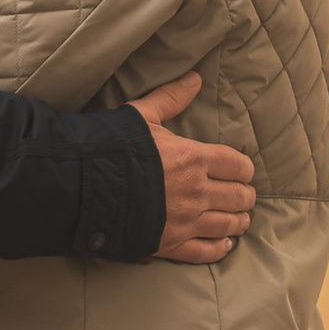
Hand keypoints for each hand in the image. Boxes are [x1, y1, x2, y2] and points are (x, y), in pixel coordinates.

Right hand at [131, 72, 254, 265]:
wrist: (84, 187)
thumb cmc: (113, 148)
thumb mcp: (142, 116)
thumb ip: (171, 98)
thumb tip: (195, 78)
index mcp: (194, 158)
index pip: (237, 166)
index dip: (244, 169)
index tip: (243, 172)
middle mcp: (196, 192)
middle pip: (238, 197)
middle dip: (244, 195)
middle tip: (244, 195)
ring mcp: (185, 221)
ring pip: (227, 224)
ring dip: (238, 221)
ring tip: (240, 219)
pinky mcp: (170, 244)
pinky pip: (205, 251)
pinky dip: (219, 248)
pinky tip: (224, 244)